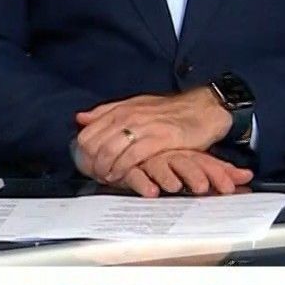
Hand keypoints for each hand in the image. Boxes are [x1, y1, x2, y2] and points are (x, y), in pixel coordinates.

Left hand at [74, 89, 231, 183]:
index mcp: (121, 109)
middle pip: (94, 144)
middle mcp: (129, 116)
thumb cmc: (171, 111)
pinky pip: (132, 156)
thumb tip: (81, 118)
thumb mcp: (136, 105)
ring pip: (110, 150)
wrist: (204, 109)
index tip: (86, 165)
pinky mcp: (160, 139)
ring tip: (106, 178)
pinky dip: (122, 169)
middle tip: (94, 176)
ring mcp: (144, 127)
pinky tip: (121, 176)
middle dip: (90, 165)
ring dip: (104, 169)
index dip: (82, 153)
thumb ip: (107, 112)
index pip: (87, 133)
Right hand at [115, 149, 253, 198]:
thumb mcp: (197, 164)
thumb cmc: (171, 158)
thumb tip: (247, 176)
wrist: (135, 143)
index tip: (230, 187)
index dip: (219, 174)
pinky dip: (142, 183)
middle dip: (194, 175)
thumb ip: (221, 172)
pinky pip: (135, 174)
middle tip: (202, 187)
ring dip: (167, 176)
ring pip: (160, 166)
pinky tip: (150, 191)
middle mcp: (171, 155)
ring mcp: (151, 161)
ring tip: (175, 186)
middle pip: (185, 162)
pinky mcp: (130, 169)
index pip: (206, 162)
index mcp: (189, 154)